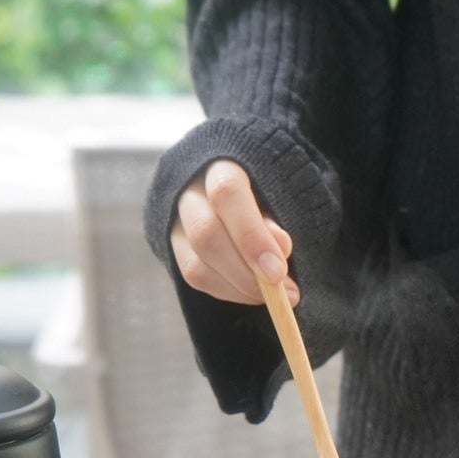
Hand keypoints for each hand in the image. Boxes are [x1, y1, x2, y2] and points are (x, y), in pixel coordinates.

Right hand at [170, 159, 299, 306]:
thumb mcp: (284, 192)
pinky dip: (229, 292)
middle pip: (206, 234)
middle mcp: (190, 188)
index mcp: (222, 161)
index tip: (278, 272)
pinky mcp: (174, 245)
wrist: (244, 182)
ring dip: (240, 289)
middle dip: (247, 274)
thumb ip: (282, 216)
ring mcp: (177, 219)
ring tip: (276, 296)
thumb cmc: (273, 185)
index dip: (251, 236)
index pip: (226, 193)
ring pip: (197, 265)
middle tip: (283, 295)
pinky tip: (253, 291)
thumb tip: (280, 247)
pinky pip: (195, 278)